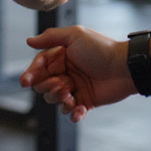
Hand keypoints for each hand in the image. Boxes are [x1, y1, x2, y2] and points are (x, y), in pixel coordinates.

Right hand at [20, 26, 135, 121]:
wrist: (125, 68)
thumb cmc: (101, 49)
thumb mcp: (75, 36)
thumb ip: (50, 37)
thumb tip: (29, 40)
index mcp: (61, 56)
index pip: (39, 66)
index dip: (31, 74)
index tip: (25, 81)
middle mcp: (66, 72)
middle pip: (43, 85)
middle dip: (48, 87)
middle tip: (61, 84)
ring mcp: (75, 88)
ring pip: (54, 100)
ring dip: (59, 100)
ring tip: (70, 96)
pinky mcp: (86, 102)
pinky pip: (71, 113)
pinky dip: (73, 114)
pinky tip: (79, 109)